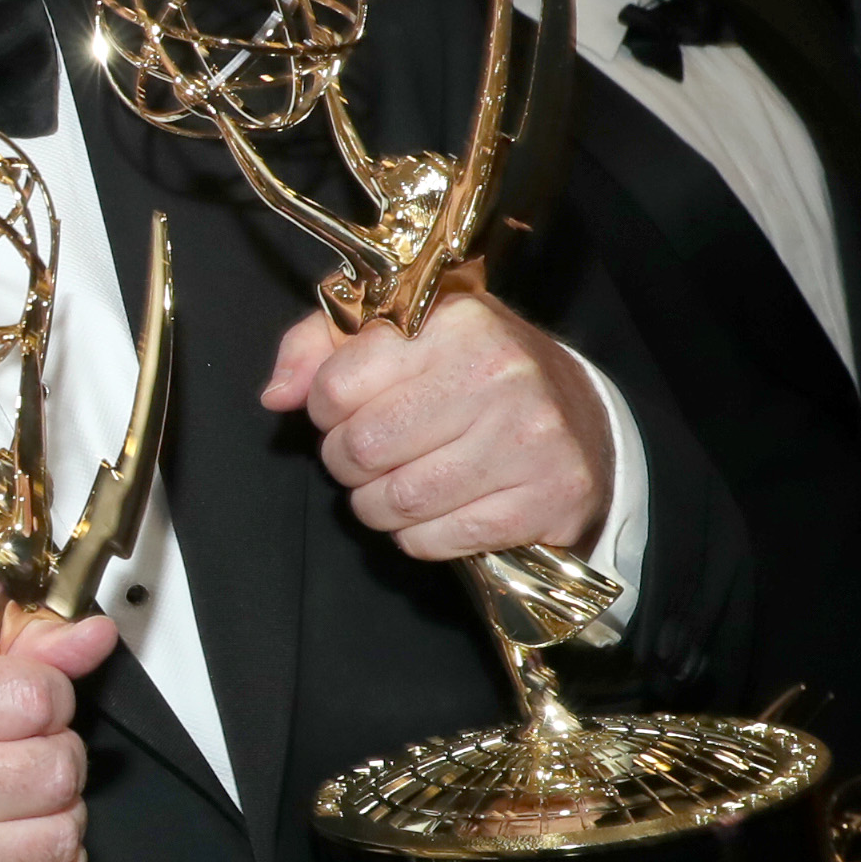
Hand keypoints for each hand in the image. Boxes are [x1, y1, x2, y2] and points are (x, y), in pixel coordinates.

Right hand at [0, 614, 116, 861]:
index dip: (48, 699)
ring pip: (64, 832)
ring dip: (57, 816)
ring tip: (16, 808)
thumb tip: (95, 635)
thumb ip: (14, 647)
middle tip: (21, 760)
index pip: (37, 696)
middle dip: (55, 758)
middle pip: (57, 767)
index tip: (24, 710)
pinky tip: (13, 850)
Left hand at [261, 287, 610, 557]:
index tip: (346, 413)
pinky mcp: (546, 498)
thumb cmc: (474, 375)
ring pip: (396, 501)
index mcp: (455, 322)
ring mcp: (527, 439)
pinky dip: (419, 537)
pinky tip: (437, 512)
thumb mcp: (402, 335)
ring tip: (398, 486)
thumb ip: (321, 348)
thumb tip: (277, 394)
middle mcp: (497, 374)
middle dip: (348, 464)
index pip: (335, 386)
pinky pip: (436, 539)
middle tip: (370, 458)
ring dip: (378, 506)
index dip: (324, 411)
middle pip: (360, 449)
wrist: (583, 420)